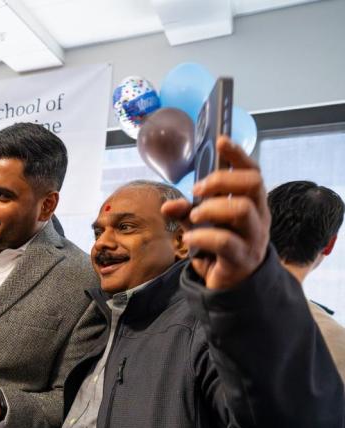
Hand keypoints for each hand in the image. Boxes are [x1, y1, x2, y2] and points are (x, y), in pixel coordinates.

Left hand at [161, 136, 269, 289]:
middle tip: (198, 190)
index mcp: (252, 204)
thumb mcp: (202, 226)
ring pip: (242, 210)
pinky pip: (225, 242)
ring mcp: (253, 238)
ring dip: (212, 208)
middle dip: (222, 180)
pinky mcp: (241, 259)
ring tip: (194, 217)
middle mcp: (258, 217)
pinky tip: (189, 239)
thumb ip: (187, 212)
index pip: (252, 172)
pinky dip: (202, 236)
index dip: (238, 155)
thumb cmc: (220, 250)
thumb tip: (168, 204)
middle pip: (253, 184)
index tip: (220, 141)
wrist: (233, 286)